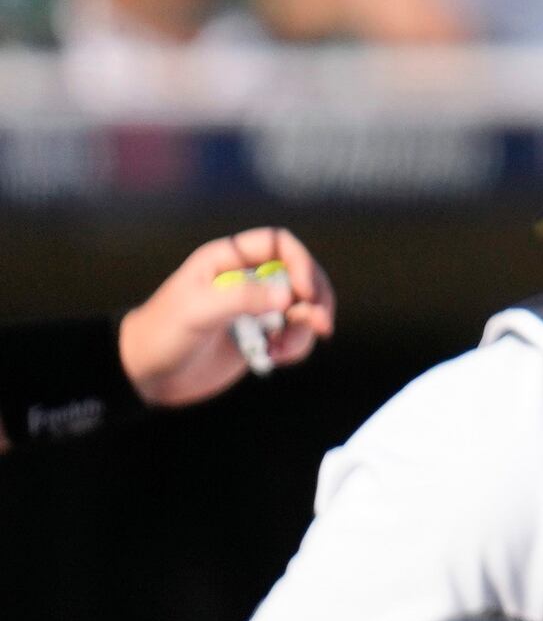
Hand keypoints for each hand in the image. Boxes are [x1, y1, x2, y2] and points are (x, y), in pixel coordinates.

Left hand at [118, 230, 331, 405]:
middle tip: (321, 323)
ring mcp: (254, 309)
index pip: (278, 244)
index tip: (303, 293)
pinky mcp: (258, 336)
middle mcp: (245, 280)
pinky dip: (296, 347)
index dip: (300, 262)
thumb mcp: (197, 311)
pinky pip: (294, 334)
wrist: (144, 376)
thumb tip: (288, 297)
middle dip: (316, 297)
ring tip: (285, 350)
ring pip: (302, 307)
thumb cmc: (161, 334)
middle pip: (301, 274)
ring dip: (307, 327)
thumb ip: (242, 299)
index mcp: (226, 261)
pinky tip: (276, 358)